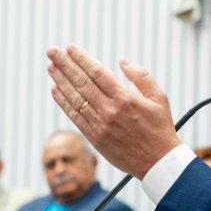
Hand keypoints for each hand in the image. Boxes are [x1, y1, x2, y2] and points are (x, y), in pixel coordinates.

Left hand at [46, 45, 179, 179]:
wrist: (158, 162)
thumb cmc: (160, 128)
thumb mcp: (159, 98)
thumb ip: (141, 76)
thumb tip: (123, 60)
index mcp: (125, 98)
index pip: (98, 72)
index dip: (82, 58)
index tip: (70, 48)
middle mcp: (110, 110)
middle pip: (82, 82)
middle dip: (65, 64)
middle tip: (52, 51)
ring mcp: (100, 125)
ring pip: (75, 99)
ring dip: (60, 81)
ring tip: (51, 67)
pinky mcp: (95, 139)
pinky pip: (75, 117)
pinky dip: (63, 103)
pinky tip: (55, 91)